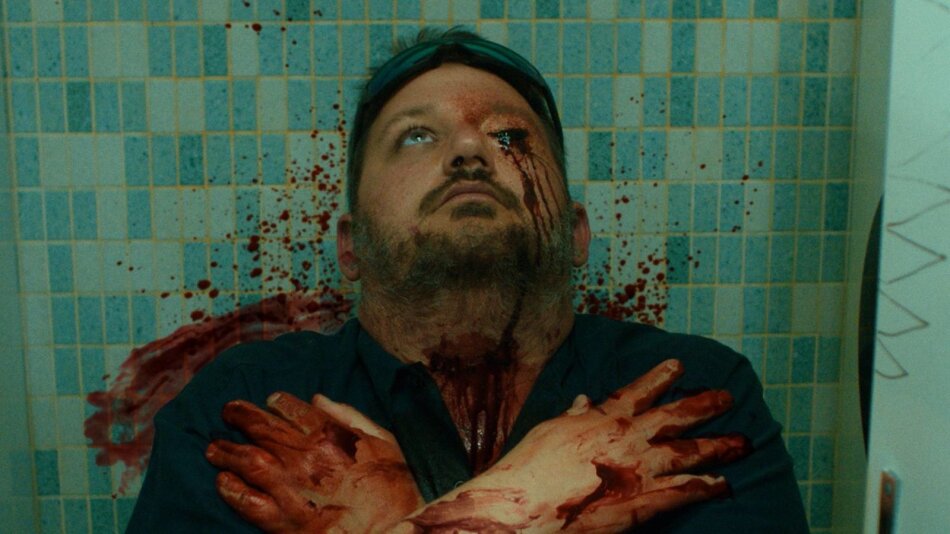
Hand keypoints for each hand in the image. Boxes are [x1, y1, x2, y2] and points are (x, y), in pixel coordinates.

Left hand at [205, 392, 422, 532]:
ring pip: (247, 461)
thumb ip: (349, 415)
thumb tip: (317, 398)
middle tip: (227, 413)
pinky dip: (231, 490)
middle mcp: (305, 457)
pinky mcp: (285, 521)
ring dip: (227, 451)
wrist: (395, 528)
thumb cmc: (395, 484)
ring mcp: (291, 488)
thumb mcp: (383, 439)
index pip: (291, 409)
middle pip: (261, 429)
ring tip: (214, 448)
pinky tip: (222, 482)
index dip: (275, 402)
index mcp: (329, 434)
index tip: (267, 401)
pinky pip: (248, 502)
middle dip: (239, 417)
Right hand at [400, 359, 750, 532]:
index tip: (679, 365)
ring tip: (742, 443)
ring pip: (688, 452)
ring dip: (717, 447)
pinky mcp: (643, 501)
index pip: (638, 390)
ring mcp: (639, 468)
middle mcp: (628, 437)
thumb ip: (573, 415)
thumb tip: (584, 399)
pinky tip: (723, 485)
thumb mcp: (550, 431)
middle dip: (704, 405)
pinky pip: (682, 491)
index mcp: (604, 417)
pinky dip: (705, 487)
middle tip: (728, 397)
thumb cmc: (531, 468)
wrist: (525, 503)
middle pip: (675, 416)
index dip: (660, 377)